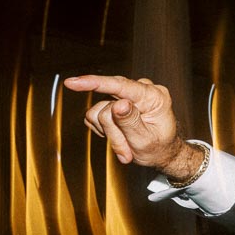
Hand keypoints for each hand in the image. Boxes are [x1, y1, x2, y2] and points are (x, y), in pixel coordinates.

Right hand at [63, 74, 195, 177]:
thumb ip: (131, 121)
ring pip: (98, 113)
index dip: (94, 83)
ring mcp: (126, 97)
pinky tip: (120, 137)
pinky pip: (95, 117)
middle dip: (113, 131)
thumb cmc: (159, 148)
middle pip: (107, 105)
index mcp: (153, 96)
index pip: (120, 85)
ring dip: (111, 135)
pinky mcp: (113, 104)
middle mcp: (140, 91)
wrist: (162, 152)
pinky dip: (105, 132)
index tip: (72, 82)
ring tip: (127, 146)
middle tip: (126, 151)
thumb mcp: (147, 140)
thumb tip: (119, 103)